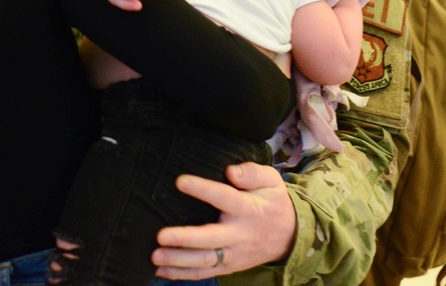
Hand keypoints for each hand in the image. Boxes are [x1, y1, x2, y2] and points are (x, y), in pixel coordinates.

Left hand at [152, 162, 295, 278]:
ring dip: (179, 261)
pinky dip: (182, 274)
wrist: (289, 235)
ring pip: (205, 261)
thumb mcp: (270, 181)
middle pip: (210, 239)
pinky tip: (161, 270)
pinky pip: (204, 273)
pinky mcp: (229, 266)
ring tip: (155, 256)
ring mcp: (233, 254)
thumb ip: (251, 172)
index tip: (180, 181)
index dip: (203, 190)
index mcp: (248, 208)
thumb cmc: (272, 202)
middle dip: (185, 239)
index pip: (224, 197)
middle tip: (161, 236)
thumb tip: (231, 171)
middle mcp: (239, 234)